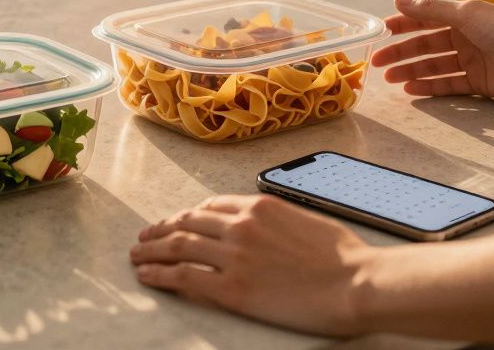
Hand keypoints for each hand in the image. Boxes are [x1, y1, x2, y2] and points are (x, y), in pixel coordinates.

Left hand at [130, 194, 370, 336]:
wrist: (356, 283)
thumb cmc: (344, 257)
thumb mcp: (307, 221)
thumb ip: (277, 221)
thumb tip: (266, 228)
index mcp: (260, 206)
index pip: (212, 206)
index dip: (188, 215)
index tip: (177, 222)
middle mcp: (240, 225)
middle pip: (187, 222)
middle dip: (162, 229)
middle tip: (146, 237)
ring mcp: (233, 256)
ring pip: (178, 246)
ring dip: (152, 250)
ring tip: (137, 255)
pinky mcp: (231, 288)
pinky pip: (183, 277)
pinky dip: (160, 274)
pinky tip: (147, 276)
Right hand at [371, 0, 493, 98]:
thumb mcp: (467, 14)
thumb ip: (431, 9)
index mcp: (462, 17)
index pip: (424, 19)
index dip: (402, 24)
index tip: (381, 31)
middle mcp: (465, 37)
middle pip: (425, 45)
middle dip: (401, 53)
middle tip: (377, 62)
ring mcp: (471, 61)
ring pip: (434, 66)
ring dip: (411, 71)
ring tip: (389, 79)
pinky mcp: (479, 83)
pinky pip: (449, 85)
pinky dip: (429, 87)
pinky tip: (411, 90)